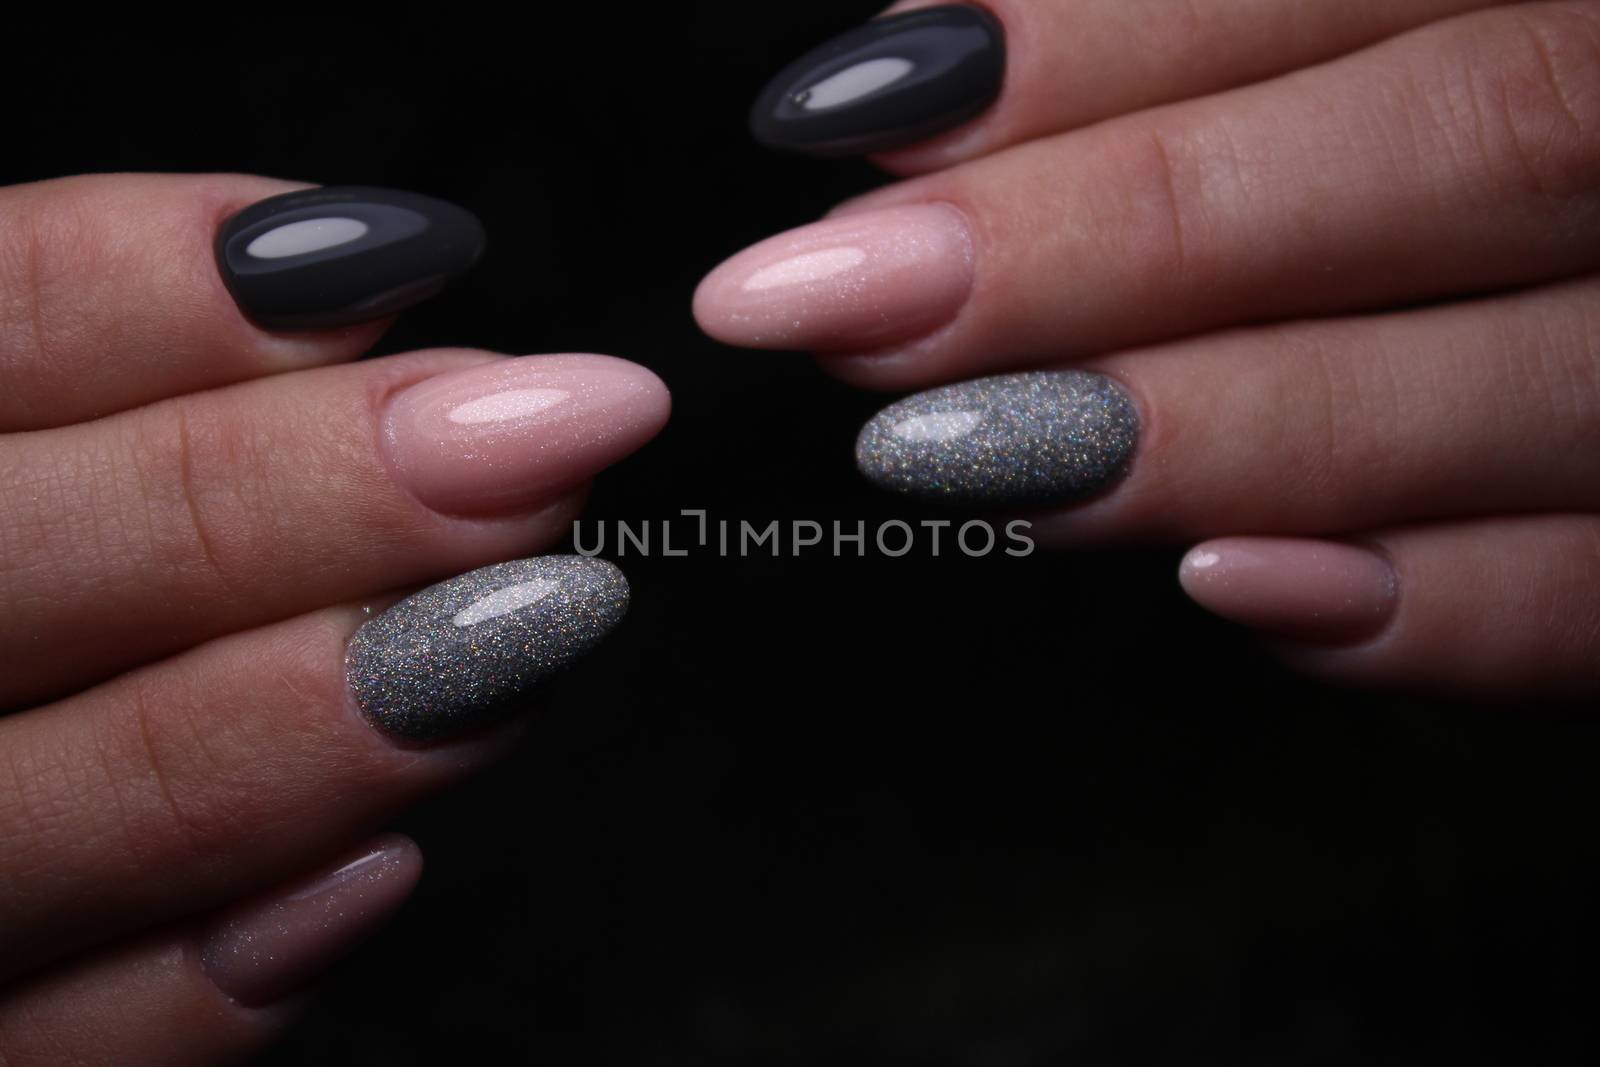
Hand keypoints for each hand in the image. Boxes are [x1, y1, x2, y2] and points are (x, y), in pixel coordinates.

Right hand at [0, 174, 667, 1062]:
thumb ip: (85, 343)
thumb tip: (346, 267)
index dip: (179, 286)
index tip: (419, 254)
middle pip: (30, 565)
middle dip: (312, 491)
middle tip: (552, 438)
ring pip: (71, 812)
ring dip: (320, 712)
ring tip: (532, 618)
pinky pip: (68, 1050)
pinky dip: (217, 978)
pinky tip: (376, 872)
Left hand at [697, 0, 1599, 697]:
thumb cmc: (1460, 113)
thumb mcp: (1375, 23)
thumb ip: (1207, 33)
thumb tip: (930, 82)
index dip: (1093, 46)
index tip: (848, 109)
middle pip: (1456, 153)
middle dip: (1118, 238)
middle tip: (856, 300)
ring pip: (1523, 378)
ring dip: (1221, 426)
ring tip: (960, 447)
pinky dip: (1434, 609)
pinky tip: (1222, 584)